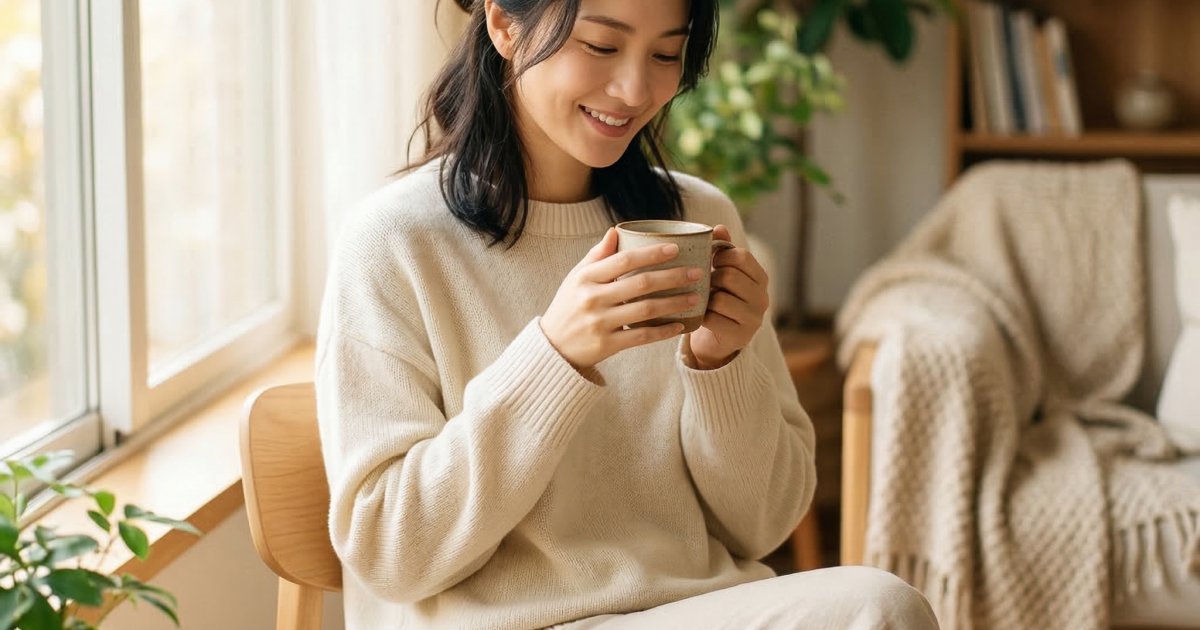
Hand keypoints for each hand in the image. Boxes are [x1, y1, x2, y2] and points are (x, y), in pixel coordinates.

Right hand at [541, 228, 702, 370]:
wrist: (552, 347)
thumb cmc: (569, 306)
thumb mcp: (575, 278)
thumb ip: (596, 256)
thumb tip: (614, 231)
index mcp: (586, 277)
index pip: (625, 259)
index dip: (652, 252)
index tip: (676, 248)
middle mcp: (593, 298)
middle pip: (641, 283)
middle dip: (673, 276)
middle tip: (697, 272)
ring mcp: (600, 323)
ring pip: (646, 310)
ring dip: (674, 303)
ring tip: (696, 297)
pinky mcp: (607, 345)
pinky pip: (642, 336)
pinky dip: (663, 332)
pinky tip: (680, 326)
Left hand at [687, 225, 769, 369]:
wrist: (716, 339)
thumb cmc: (719, 299)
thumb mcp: (721, 272)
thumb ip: (722, 250)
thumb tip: (719, 227)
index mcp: (760, 277)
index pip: (742, 256)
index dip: (721, 256)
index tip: (711, 261)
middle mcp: (763, 298)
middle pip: (730, 276)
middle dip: (711, 279)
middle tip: (705, 284)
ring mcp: (754, 318)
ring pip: (721, 298)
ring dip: (706, 299)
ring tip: (704, 300)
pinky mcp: (740, 336)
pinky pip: (713, 318)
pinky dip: (702, 316)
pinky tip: (701, 316)